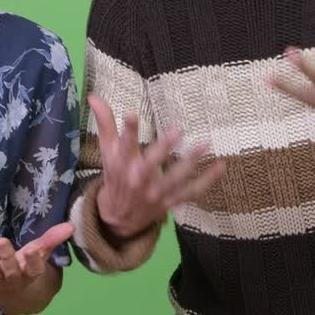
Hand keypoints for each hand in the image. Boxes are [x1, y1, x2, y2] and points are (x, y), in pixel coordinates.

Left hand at [0, 222, 73, 314]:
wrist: (18, 300)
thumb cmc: (30, 271)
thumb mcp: (43, 257)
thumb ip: (52, 240)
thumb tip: (70, 225)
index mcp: (32, 274)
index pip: (34, 268)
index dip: (33, 260)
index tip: (33, 249)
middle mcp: (14, 280)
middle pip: (10, 270)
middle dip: (6, 256)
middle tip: (2, 241)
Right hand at [88, 94, 224, 238]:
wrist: (118, 218)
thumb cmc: (115, 176)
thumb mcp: (107, 150)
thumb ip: (104, 122)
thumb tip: (93, 95)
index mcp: (121, 164)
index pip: (123, 144)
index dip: (127, 129)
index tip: (130, 113)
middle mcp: (137, 179)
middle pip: (150, 164)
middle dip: (163, 149)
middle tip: (177, 130)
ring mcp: (155, 193)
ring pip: (174, 179)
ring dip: (190, 163)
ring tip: (205, 144)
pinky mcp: (170, 202)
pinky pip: (191, 192)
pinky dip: (208, 180)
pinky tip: (221, 165)